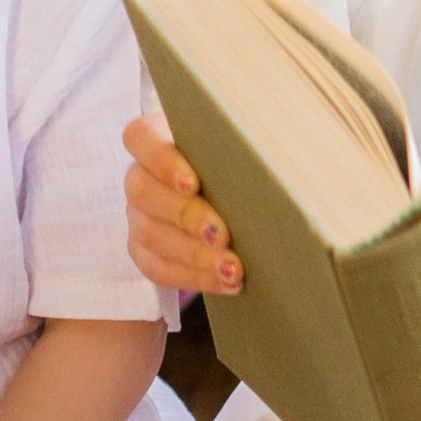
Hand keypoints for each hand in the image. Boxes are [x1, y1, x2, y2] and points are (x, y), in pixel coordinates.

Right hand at [124, 112, 241, 297]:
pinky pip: (158, 267)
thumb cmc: (243, 160)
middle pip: (142, 191)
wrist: (239, 198)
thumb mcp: (247, 143)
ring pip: (149, 234)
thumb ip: (252, 142)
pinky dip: (194, 277)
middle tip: (221, 235)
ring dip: (194, 254)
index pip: (140, 138)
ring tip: (232, 267)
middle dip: (185, 215)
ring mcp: (138, 214)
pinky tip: (227, 282)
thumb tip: (282, 157)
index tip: (193, 182)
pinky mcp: (145, 250)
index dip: (162, 161)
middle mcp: (141, 175)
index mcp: (157, 138)